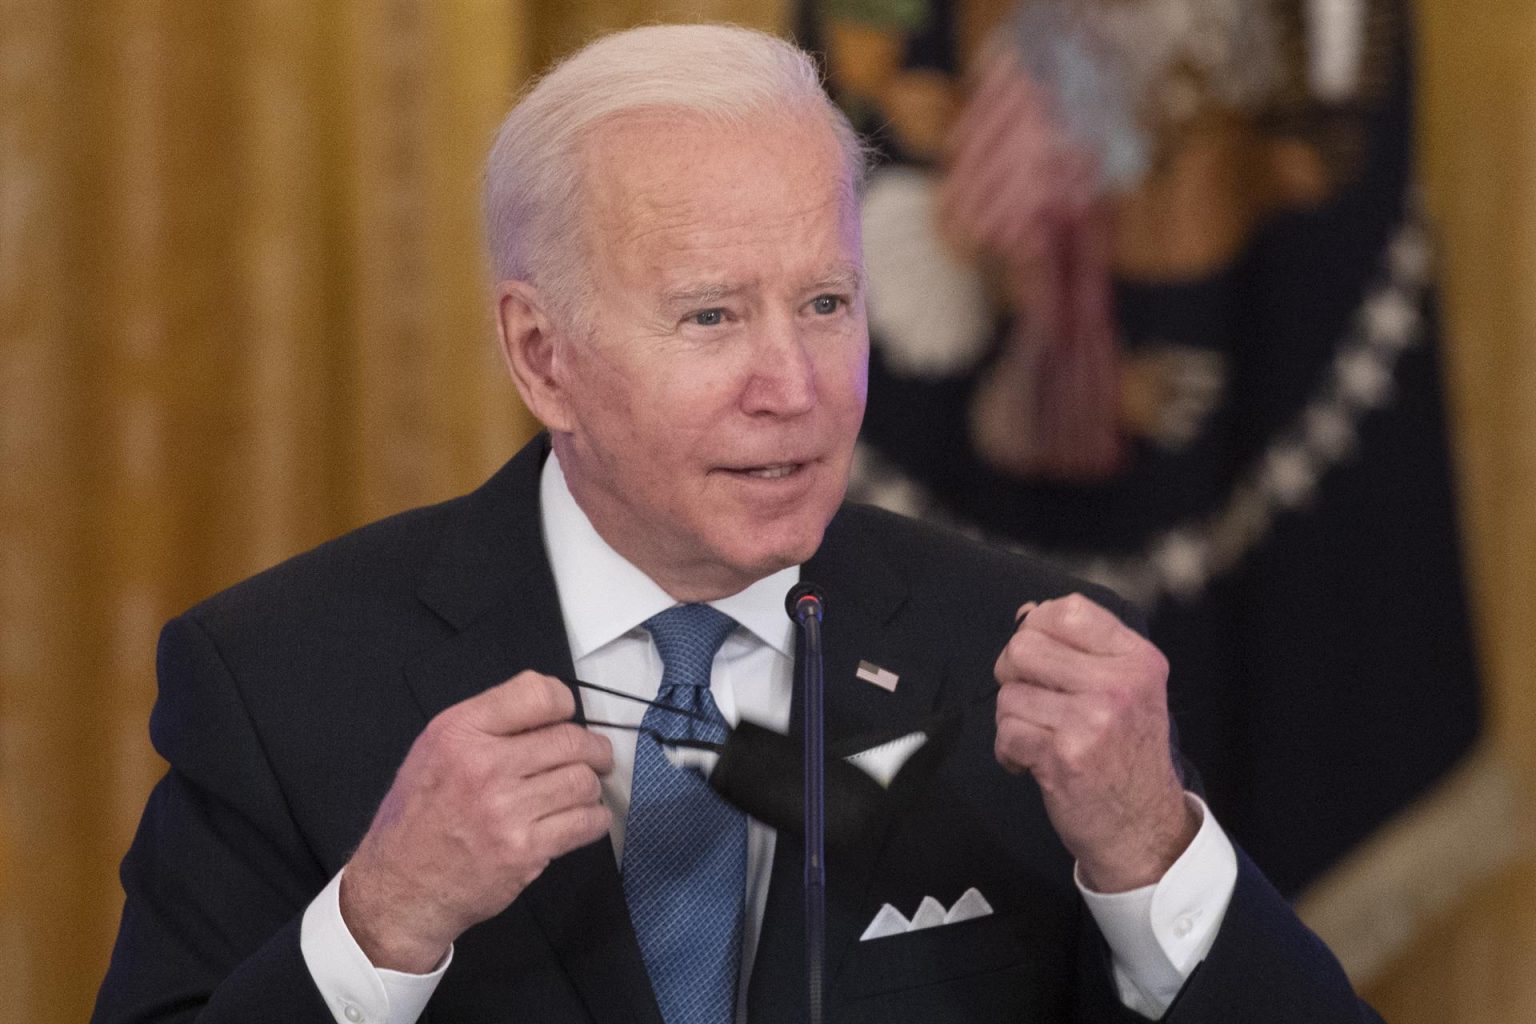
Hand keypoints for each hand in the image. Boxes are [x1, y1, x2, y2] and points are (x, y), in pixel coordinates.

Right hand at [340, 672, 612, 971]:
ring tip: (580, 791)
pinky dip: (594, 819)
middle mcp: (482, 766)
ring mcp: (504, 811)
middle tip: (596, 757)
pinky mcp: (523, 851)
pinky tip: (582, 819)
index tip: (566, 719)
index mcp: (459, 732)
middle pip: (571, 739)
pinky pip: (585, 822)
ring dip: (591, 786)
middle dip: (593, 748)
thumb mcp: (434, 750)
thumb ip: (488, 724)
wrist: (400, 887)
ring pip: (583, 781)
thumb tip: (552, 713)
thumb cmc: (418, 817)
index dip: (563, 704)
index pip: (538, 693)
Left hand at [993, 594, 1197, 891]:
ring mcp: (1093, 720)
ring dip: (1013, 720)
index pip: (1069, 609)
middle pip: (1025, 645)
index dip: (1037, 626)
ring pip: (1009, 693)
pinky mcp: (1065, 755)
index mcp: (1137, 660)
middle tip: (1032, 699)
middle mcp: (1119, 684)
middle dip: (1012, 672)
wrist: (1143, 829)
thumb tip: (1027, 612)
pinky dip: (1009, 752)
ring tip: (1042, 738)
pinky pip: (1006, 732)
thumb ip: (1080, 649)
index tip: (1040, 658)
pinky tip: (1034, 763)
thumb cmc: (1126, 755)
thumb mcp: (1125, 690)